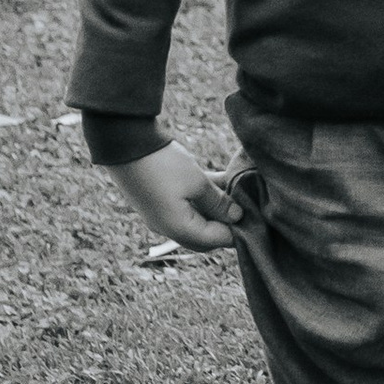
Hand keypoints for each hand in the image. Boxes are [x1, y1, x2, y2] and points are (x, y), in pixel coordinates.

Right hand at [109, 140, 241, 253]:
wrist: (125, 144)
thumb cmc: (164, 166)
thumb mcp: (198, 183)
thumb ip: (219, 203)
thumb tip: (237, 217)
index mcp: (179, 229)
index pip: (217, 240)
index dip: (239, 230)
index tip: (257, 215)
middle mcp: (169, 227)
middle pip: (207, 234)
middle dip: (228, 222)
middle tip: (248, 205)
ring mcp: (163, 214)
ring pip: (198, 217)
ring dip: (217, 206)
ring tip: (239, 189)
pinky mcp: (160, 199)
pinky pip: (187, 204)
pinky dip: (204, 197)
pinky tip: (223, 180)